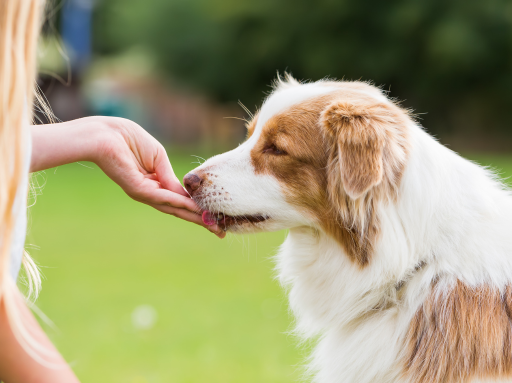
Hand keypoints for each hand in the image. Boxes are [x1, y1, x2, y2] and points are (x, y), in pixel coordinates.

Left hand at [30, 116, 224, 237]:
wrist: (105, 134)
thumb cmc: (128, 139)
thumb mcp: (158, 157)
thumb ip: (170, 176)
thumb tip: (185, 194)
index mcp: (155, 184)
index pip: (179, 200)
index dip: (197, 209)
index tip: (215, 217)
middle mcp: (150, 193)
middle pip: (178, 210)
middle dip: (200, 220)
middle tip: (219, 233)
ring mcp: (143, 193)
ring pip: (173, 208)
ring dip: (194, 216)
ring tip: (212, 225)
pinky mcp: (137, 189)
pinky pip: (163, 198)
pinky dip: (179, 203)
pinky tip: (194, 208)